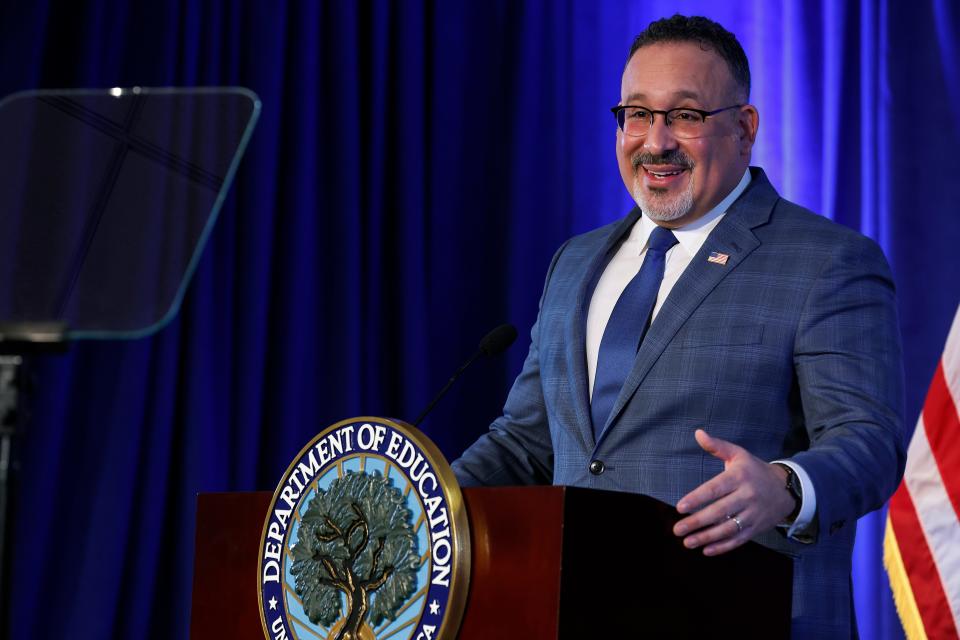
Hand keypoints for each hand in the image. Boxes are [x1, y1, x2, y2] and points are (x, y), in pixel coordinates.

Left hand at [672, 429, 794, 555]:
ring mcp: (752, 514)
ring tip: (687, 542)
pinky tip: (706, 550)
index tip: (680, 507)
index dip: (697, 498)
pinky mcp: (756, 528)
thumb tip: (698, 433)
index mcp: (739, 477)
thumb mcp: (738, 454)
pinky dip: (723, 547)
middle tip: (677, 529)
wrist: (786, 488)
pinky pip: (739, 540)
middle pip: (719, 512)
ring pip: (728, 529)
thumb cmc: (754, 470)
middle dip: (697, 522)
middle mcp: (747, 496)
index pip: (715, 489)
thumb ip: (717, 446)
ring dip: (706, 537)